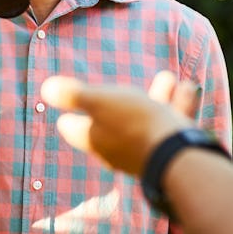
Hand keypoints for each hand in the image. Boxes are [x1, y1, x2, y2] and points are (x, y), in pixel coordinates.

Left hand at [41, 72, 197, 175]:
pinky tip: (186, 88)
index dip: (69, 118)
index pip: (72, 128)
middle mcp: (115, 148)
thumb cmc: (133, 123)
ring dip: (156, 96)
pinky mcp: (167, 150)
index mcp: (92, 137)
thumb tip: (46, 89)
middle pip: (111, 122)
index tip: (65, 114)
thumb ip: (73, 95)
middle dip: (119, 100)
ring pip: (147, 117)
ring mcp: (142, 151)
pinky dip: (177, 103)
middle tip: (121, 88)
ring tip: (167, 78)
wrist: (175, 155)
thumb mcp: (100, 101)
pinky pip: (171, 122)